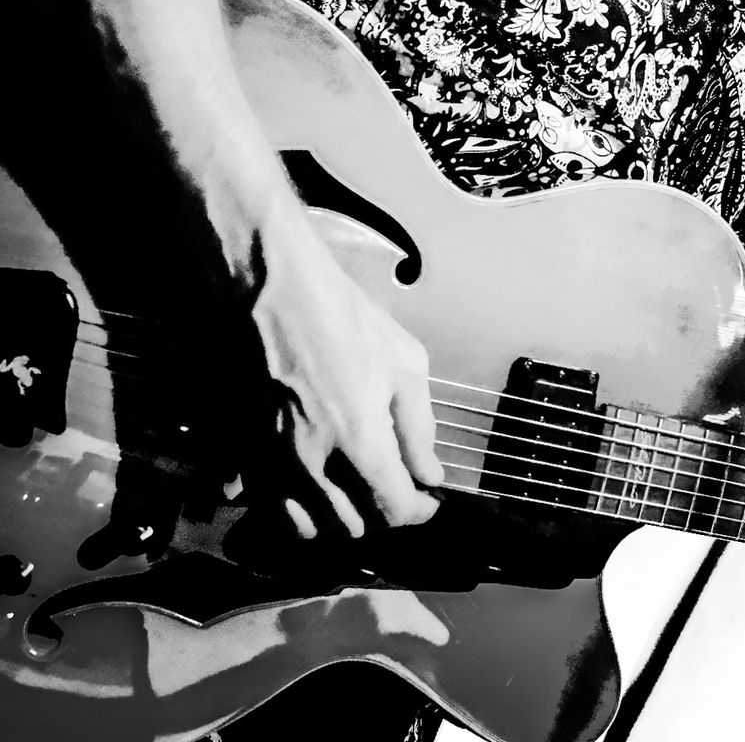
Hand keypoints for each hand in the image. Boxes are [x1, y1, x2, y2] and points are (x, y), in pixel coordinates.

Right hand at [243, 215, 444, 539]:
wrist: (271, 289)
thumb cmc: (339, 315)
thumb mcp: (405, 363)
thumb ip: (420, 429)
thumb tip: (429, 473)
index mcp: (359, 442)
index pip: (395, 510)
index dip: (420, 510)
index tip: (428, 499)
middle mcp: (311, 466)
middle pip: (351, 529)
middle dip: (380, 514)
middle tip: (394, 486)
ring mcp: (269, 465)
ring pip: (306, 529)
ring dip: (335, 519)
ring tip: (354, 489)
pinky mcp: (239, 455)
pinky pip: (265, 508)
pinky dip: (290, 507)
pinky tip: (306, 482)